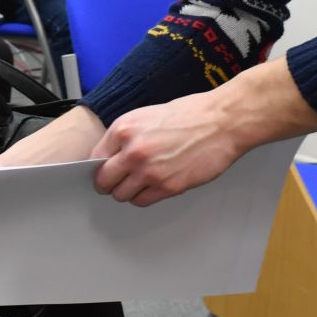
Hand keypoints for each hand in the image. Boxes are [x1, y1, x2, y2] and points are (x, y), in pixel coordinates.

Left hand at [90, 90, 244, 206]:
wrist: (221, 122)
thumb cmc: (189, 115)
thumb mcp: (147, 116)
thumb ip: (126, 136)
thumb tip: (110, 156)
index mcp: (124, 129)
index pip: (95, 159)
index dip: (100, 166)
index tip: (105, 170)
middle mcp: (133, 151)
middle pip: (104, 182)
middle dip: (109, 183)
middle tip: (118, 181)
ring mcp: (150, 171)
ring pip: (121, 195)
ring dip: (127, 192)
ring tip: (140, 182)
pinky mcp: (168, 187)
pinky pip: (142, 201)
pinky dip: (144, 197)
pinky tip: (153, 186)